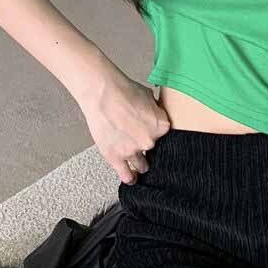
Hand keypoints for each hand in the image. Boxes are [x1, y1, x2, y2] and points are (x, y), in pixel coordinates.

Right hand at [78, 67, 171, 185]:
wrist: (101, 92)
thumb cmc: (122, 90)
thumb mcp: (149, 96)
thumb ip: (156, 111)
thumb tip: (157, 115)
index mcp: (161, 126)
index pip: (167, 136)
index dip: (158, 134)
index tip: (154, 134)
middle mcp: (149, 141)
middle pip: (155, 151)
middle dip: (148, 145)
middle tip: (140, 139)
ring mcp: (132, 151)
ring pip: (142, 166)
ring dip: (141, 163)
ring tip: (139, 162)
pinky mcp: (115, 157)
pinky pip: (126, 175)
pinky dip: (130, 177)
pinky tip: (132, 178)